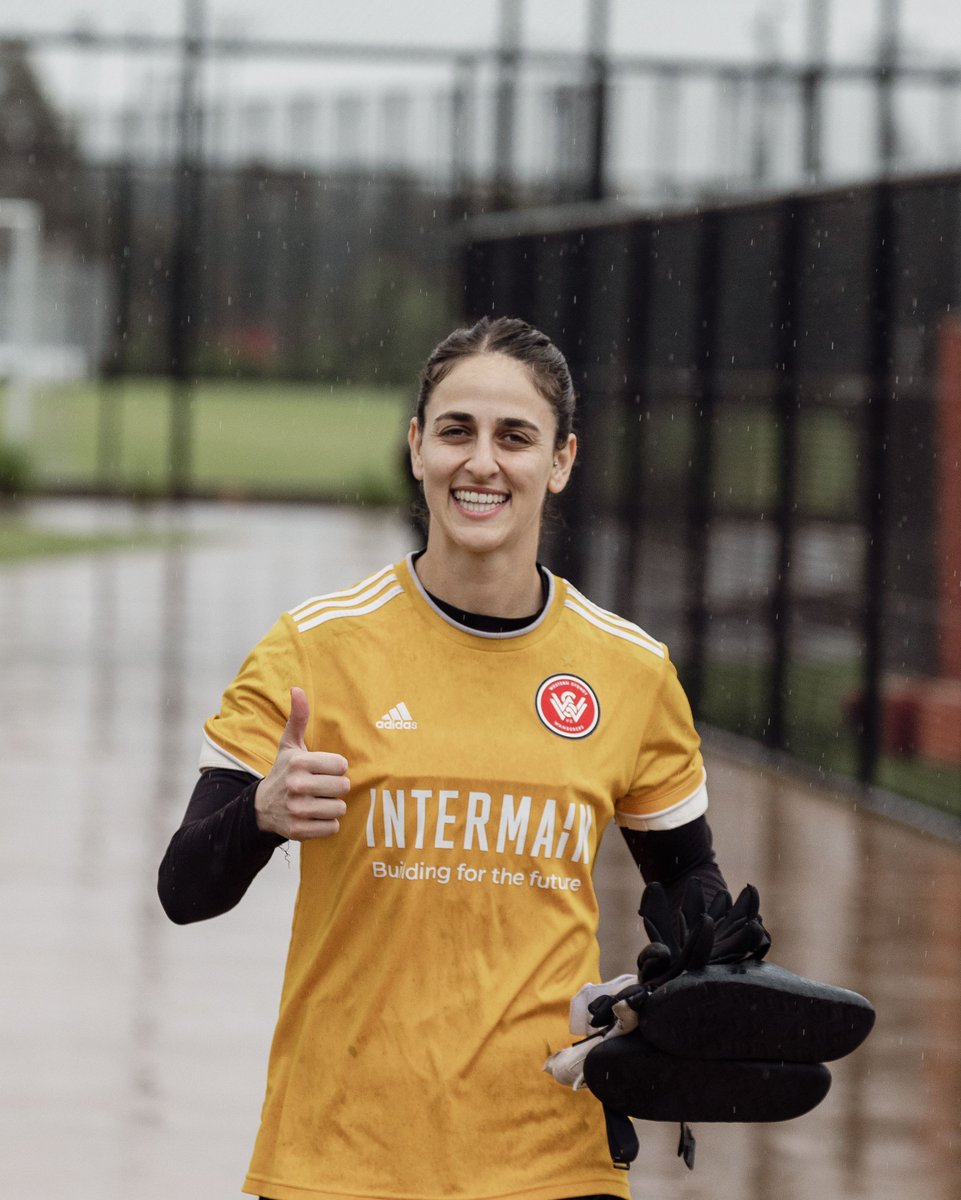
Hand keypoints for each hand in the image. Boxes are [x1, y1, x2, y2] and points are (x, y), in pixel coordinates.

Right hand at [254, 688, 349, 839]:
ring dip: (333, 806)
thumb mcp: (289, 745)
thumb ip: (298, 718)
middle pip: (343, 787)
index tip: (323, 770)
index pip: (341, 766)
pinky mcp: (298, 831)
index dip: (336, 768)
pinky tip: (314, 816)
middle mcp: (296, 786)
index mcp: (298, 763)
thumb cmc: (284, 771)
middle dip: (336, 788)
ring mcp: (296, 810)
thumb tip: (297, 688)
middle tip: (321, 788)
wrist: (261, 808)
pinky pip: (332, 828)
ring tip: (318, 802)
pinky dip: (327, 824)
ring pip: (339, 808)